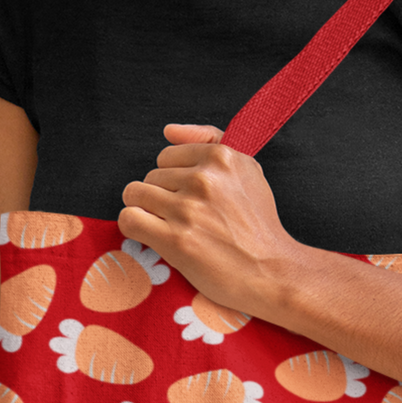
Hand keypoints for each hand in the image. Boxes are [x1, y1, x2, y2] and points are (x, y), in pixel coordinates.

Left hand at [119, 124, 303, 318]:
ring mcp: (189, 210)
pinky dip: (134, 227)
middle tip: (186, 219)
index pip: (167, 155)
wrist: (272, 272)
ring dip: (147, 212)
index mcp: (222, 158)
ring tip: (169, 227)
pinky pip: (130, 219)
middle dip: (162, 197)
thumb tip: (168, 130)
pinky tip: (152, 236)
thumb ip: (209, 140)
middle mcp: (205, 180)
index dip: (175, 179)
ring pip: (135, 195)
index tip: (191, 198)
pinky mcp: (176, 241)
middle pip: (151, 176)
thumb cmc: (258, 224)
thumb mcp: (247, 170)